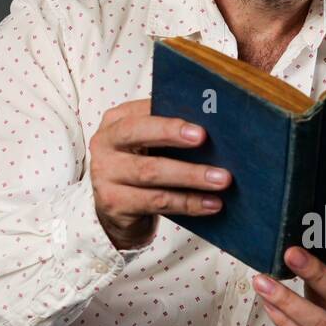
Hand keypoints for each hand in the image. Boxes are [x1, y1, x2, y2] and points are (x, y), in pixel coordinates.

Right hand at [88, 98, 230, 249]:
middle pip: (136, 135)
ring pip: (150, 172)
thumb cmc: (138, 169)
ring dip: (190, 175)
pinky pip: (156, 202)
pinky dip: (187, 203)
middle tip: (205, 139)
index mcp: (114, 122)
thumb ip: (166, 133)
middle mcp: (104, 145)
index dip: (168, 119)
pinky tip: (210, 204)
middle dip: (172, 135)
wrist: (116, 212)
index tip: (199, 126)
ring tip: (221, 179)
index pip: (140, 113)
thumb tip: (213, 127)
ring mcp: (104, 176)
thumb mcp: (144, 145)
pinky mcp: (114, 204)